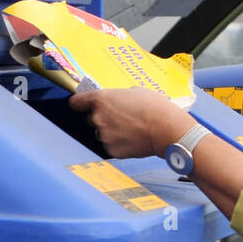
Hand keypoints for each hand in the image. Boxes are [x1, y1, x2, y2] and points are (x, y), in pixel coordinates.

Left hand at [68, 86, 194, 158]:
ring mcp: (103, 136)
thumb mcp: (136, 91)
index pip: (76, 102)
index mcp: (101, 100)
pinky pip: (111, 146)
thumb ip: (119, 95)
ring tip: (131, 129)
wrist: (167, 129)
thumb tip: (118, 99)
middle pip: (90, 119)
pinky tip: (133, 139)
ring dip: (111, 132)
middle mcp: (98, 118)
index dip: (80, 104)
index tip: (82, 105)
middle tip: (120, 118)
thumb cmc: (155, 107)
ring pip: (102, 133)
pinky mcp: (111, 150)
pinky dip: (119, 144)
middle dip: (101, 118)